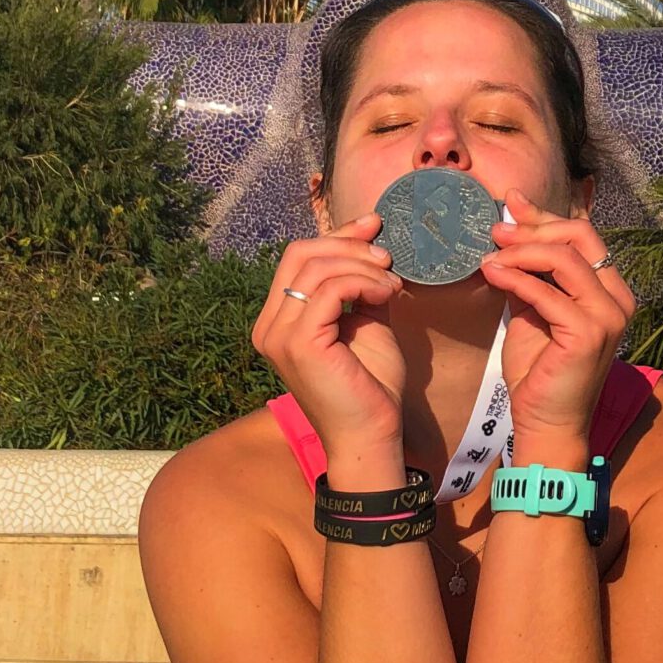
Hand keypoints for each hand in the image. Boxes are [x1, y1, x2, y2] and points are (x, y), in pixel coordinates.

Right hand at [251, 214, 407, 456]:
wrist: (372, 435)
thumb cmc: (370, 387)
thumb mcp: (366, 323)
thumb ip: (360, 288)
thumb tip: (372, 248)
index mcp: (279, 320)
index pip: (298, 258)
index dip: (337, 236)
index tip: (374, 226)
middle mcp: (269, 326)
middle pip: (300, 254)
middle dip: (348, 244)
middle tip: (387, 257)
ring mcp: (279, 335)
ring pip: (317, 268)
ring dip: (363, 267)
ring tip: (392, 284)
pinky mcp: (299, 344)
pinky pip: (330, 290)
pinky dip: (362, 283)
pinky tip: (387, 294)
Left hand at [479, 188, 636, 444]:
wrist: (545, 423)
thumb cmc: (539, 372)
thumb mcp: (533, 310)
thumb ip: (530, 274)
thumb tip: (510, 230)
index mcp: (610, 290)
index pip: (583, 236)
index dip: (545, 216)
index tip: (510, 205)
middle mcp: (618, 299)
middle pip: (580, 237)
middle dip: (534, 228)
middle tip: (496, 230)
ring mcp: (608, 316)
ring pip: (565, 259)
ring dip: (521, 251)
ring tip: (490, 255)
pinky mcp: (588, 334)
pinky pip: (547, 293)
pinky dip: (516, 279)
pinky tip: (492, 275)